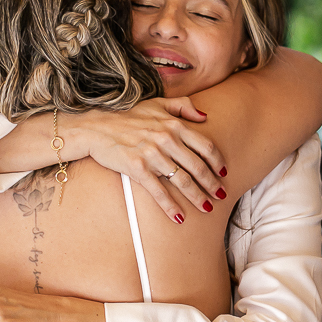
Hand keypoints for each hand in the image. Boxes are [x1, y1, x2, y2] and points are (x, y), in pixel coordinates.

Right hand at [71, 97, 227, 221]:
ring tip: (208, 208)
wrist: (96, 127)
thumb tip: (205, 116)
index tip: (225, 173)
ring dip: (198, 197)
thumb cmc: (128, 116)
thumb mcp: (157, 103)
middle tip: (222, 195)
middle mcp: (166, 139)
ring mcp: (152, 155)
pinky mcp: (138, 169)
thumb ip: (183, 105)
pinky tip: (179, 218)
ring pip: (183, 181)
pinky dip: (171, 207)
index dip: (218, 162)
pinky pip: (159, 192)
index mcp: (174, 125)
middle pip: (198, 167)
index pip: (206, 146)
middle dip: (213, 184)